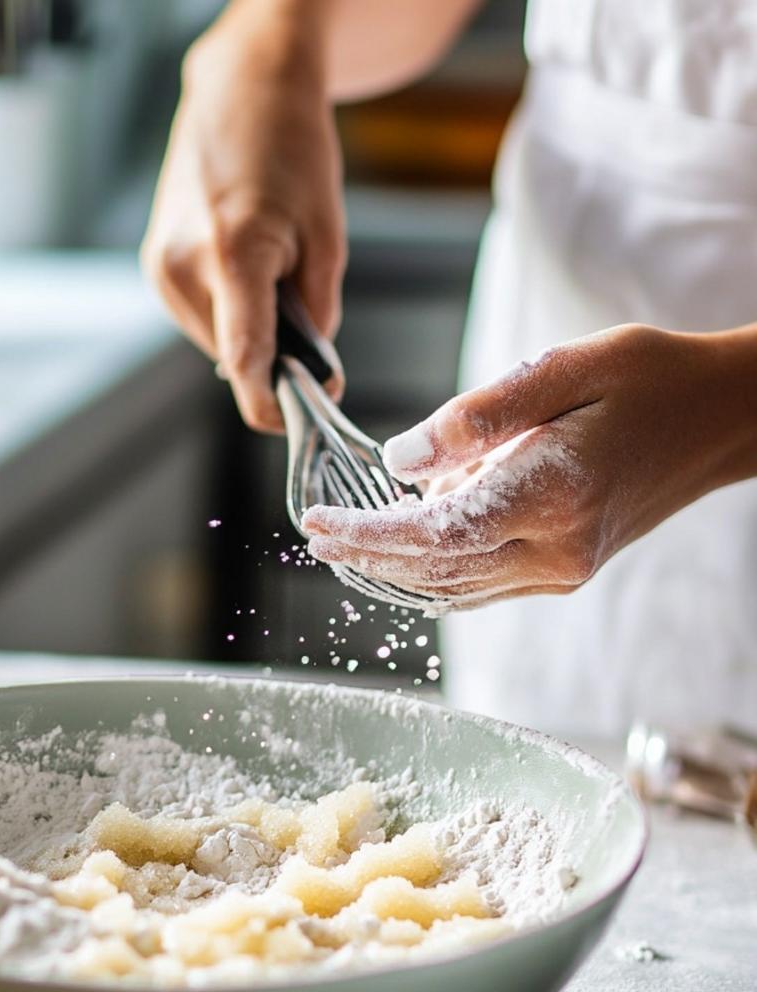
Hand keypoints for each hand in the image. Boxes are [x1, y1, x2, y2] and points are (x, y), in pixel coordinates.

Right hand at [140, 1, 345, 430]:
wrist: (239, 90)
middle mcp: (182, 266)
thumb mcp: (328, 234)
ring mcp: (161, 268)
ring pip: (215, 339)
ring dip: (249, 330)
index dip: (270, 405)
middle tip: (304, 318)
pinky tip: (244, 267)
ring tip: (271, 273)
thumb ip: (319, 312)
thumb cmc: (291, 149)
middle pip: (233, 355)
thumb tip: (311, 372)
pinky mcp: (154, 266)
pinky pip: (200, 316)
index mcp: (232, 253)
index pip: (245, 359)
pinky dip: (229, 310)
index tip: (294, 425)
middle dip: (272, 356)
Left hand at [302, 324, 756, 606]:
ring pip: (455, 586)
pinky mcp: (564, 570)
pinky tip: (399, 556)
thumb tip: (400, 459)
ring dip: (392, 570)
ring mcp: (562, 568)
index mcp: (554, 494)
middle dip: (367, 555)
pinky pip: (481, 585)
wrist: (722, 419)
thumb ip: (479, 416)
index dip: (370, 534)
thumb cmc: (650, 379)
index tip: (318, 522)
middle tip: (313, 535)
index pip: (437, 533)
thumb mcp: (565, 367)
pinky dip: (432, 574)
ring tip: (341, 545)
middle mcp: (557, 548)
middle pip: (436, 569)